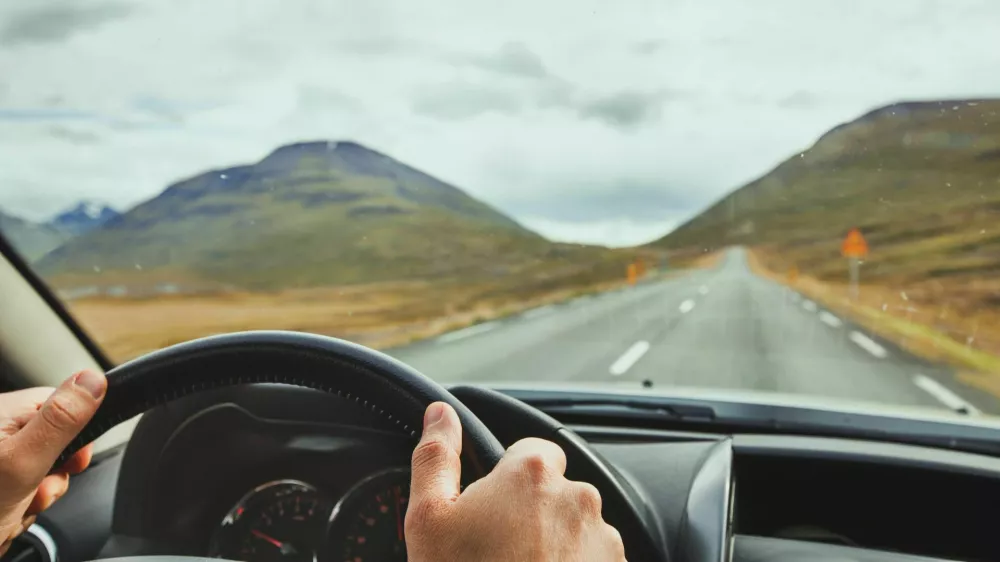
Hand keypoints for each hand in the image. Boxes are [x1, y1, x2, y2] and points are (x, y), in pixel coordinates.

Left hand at [0, 370, 106, 555]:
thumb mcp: (23, 463)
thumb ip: (61, 420)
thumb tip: (93, 379)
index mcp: (2, 411)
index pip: (62, 404)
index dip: (76, 436)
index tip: (73, 462)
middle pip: (53, 440)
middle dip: (52, 474)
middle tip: (35, 491)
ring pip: (38, 469)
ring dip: (34, 496)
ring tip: (14, 509)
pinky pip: (21, 488)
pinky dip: (19, 506)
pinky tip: (4, 515)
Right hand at [405, 402, 625, 561]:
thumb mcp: (429, 520)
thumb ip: (437, 457)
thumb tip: (440, 415)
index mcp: (532, 474)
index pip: (528, 450)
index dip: (505, 478)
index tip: (488, 509)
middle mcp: (578, 499)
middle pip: (553, 491)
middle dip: (530, 514)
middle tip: (495, 552)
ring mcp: (603, 541)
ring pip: (575, 529)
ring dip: (553, 546)